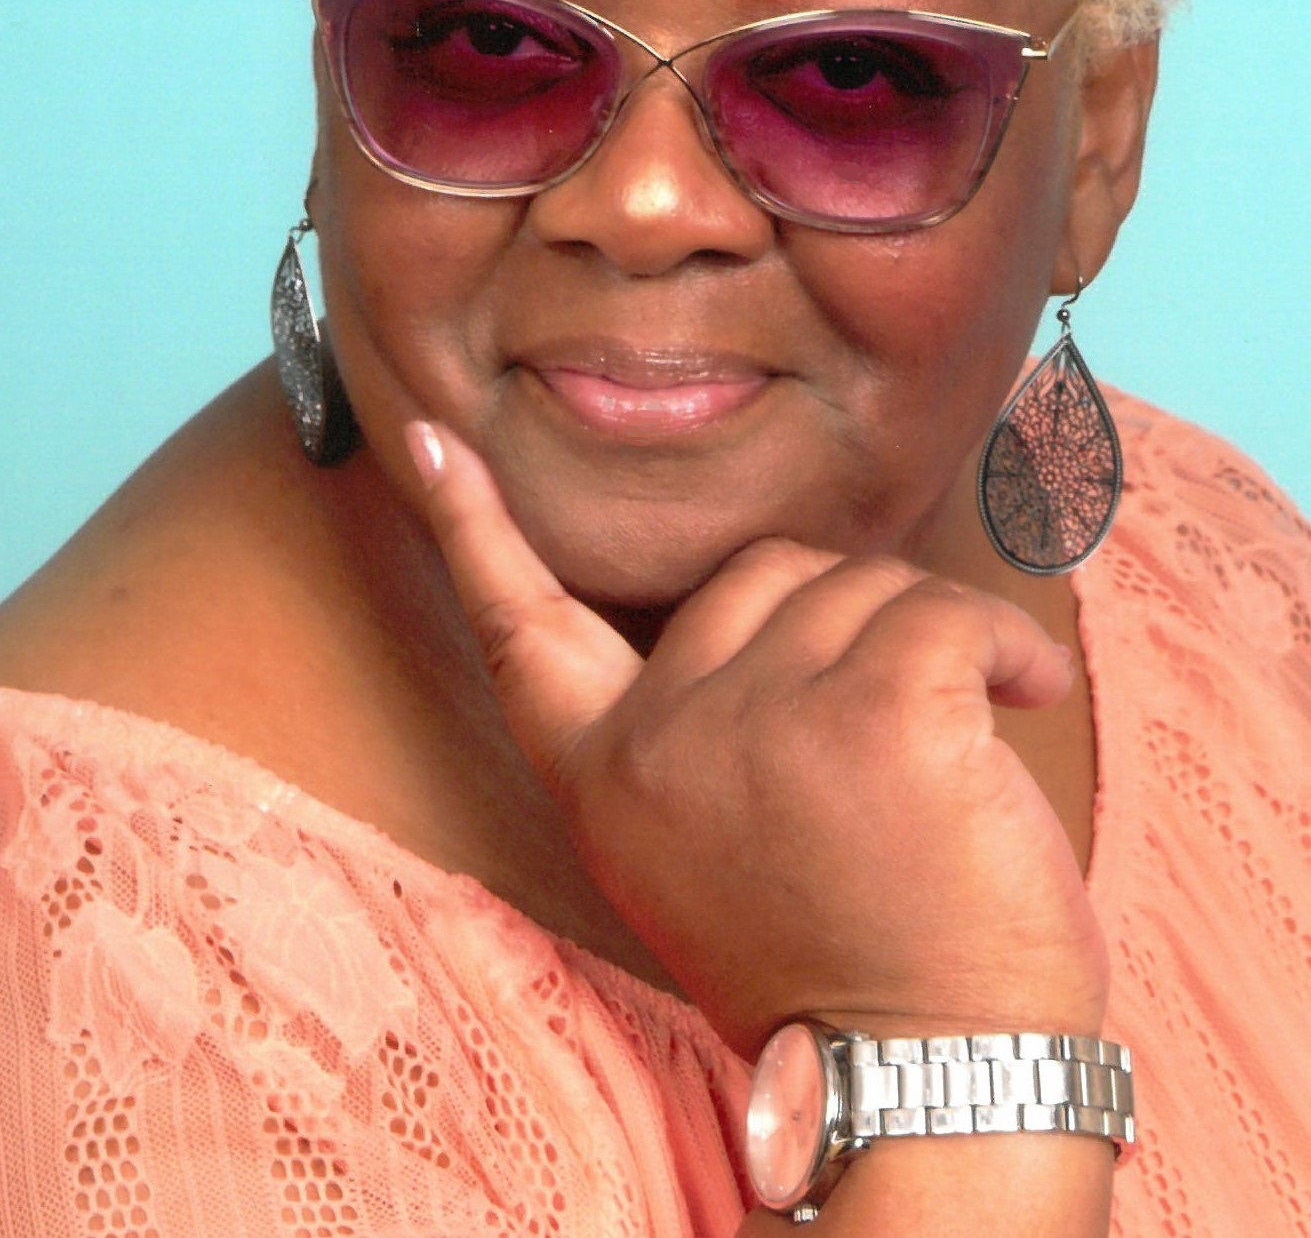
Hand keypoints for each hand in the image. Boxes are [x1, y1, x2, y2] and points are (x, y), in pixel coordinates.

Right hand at [406, 421, 1107, 1058]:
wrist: (937, 1087)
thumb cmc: (849, 958)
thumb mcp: (715, 849)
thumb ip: (700, 728)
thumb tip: (773, 598)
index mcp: (610, 777)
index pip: (523, 627)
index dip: (474, 526)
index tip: (431, 436)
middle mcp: (661, 740)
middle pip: (757, 575)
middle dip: (840, 627)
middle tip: (894, 743)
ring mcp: (762, 723)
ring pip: (857, 584)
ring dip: (935, 641)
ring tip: (967, 743)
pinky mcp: (877, 713)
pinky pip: (946, 610)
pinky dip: (1002, 646)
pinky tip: (1021, 700)